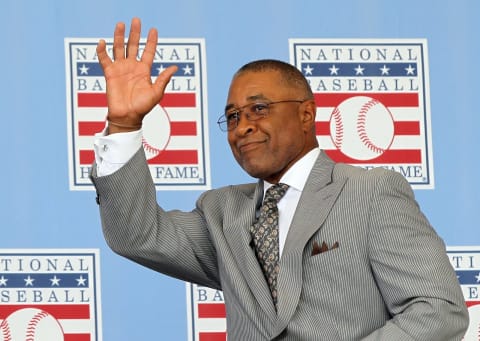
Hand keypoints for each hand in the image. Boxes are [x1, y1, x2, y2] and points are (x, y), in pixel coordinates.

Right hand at [96, 17, 177, 133]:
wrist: (128, 117)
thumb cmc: (143, 107)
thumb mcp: (156, 92)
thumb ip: (163, 79)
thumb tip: (174, 67)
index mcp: (144, 70)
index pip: (149, 51)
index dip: (151, 41)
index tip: (153, 30)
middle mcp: (132, 67)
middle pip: (133, 45)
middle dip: (135, 33)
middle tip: (136, 20)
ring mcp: (121, 69)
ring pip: (119, 48)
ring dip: (119, 36)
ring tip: (120, 24)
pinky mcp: (110, 73)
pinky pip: (104, 59)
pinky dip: (102, 51)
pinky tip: (102, 42)